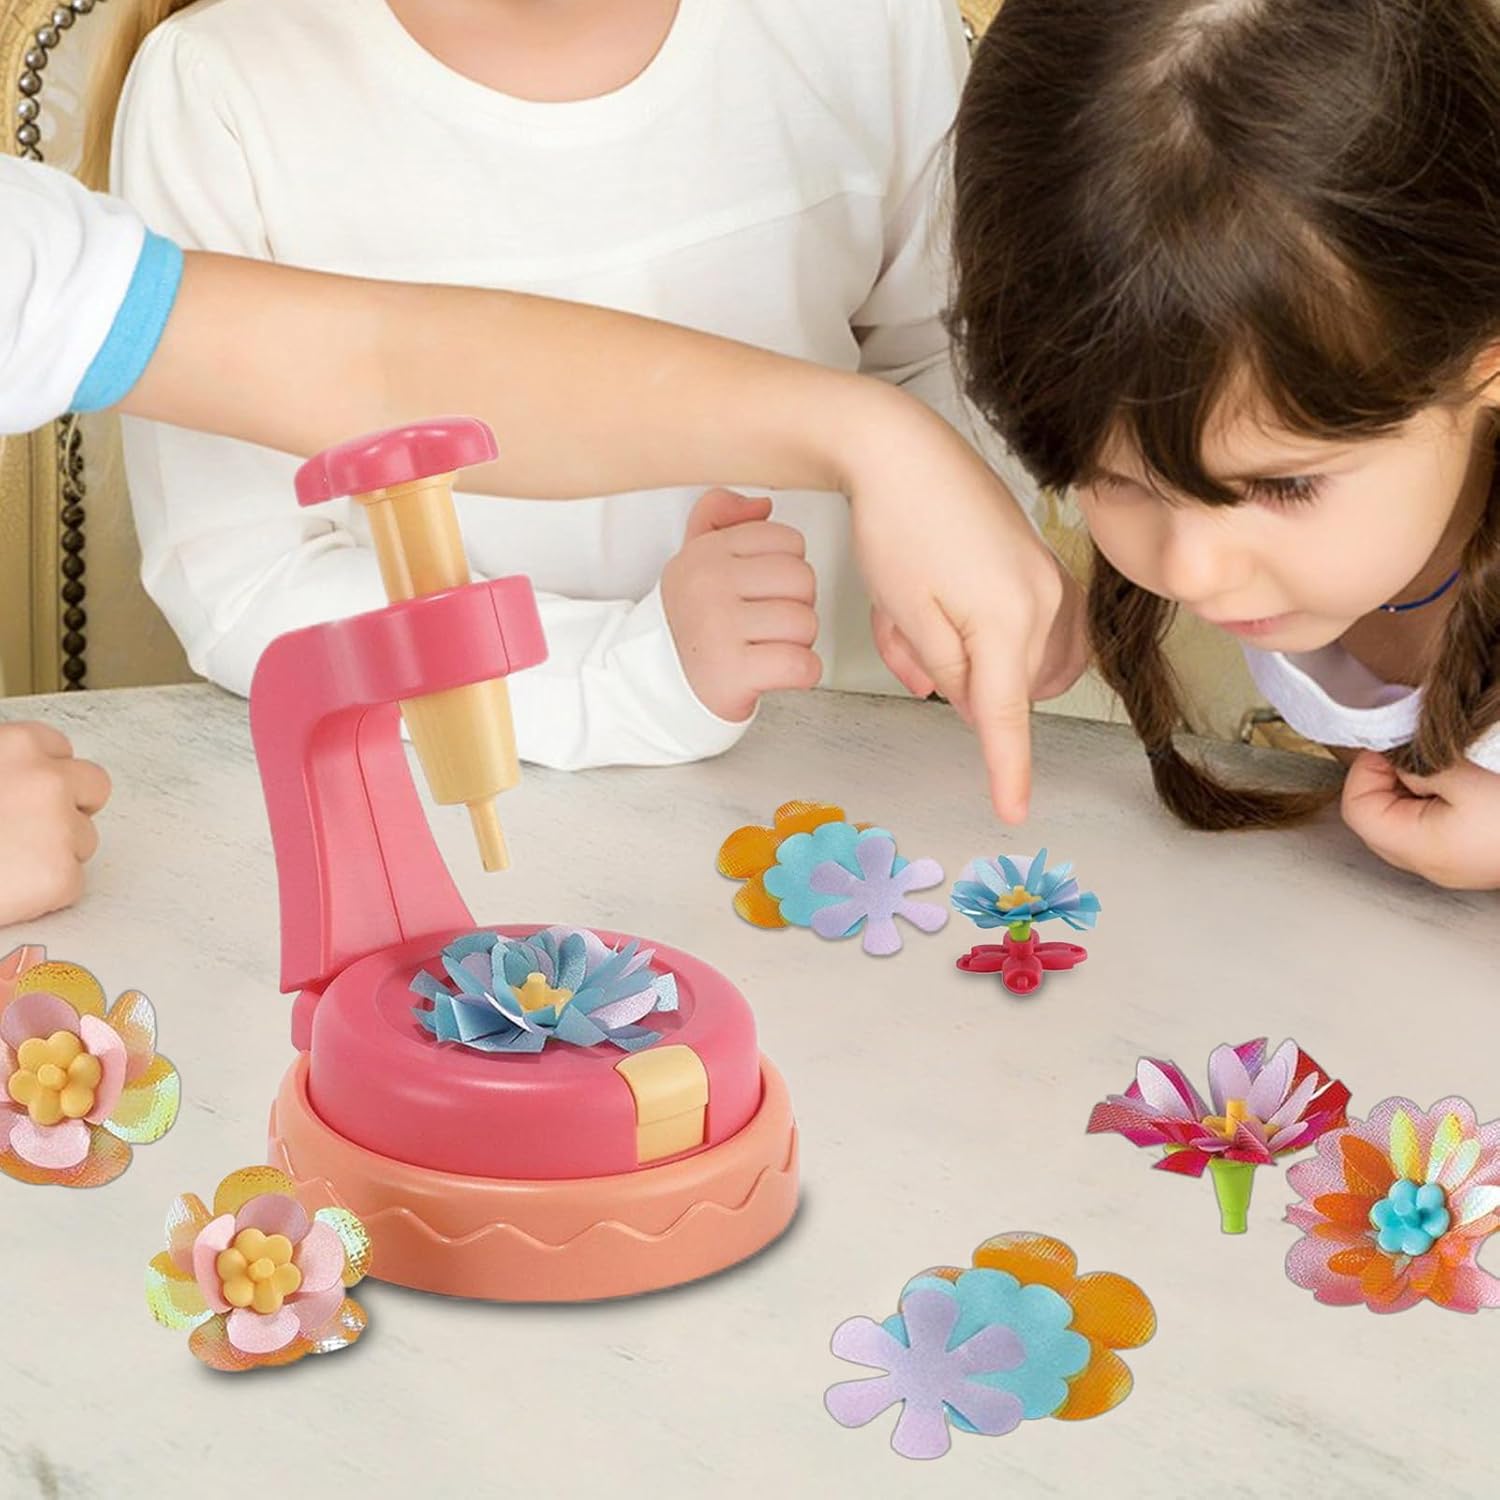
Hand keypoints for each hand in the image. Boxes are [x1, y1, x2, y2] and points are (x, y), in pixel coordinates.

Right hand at [0, 722, 110, 925]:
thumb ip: (2, 770)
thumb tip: (13, 782)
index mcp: (17, 745)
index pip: (60, 749)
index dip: (44, 775)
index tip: (25, 793)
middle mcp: (47, 779)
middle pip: (93, 788)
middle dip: (70, 808)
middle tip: (28, 832)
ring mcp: (60, 827)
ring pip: (83, 839)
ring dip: (52, 852)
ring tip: (4, 862)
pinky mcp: (60, 877)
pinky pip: (70, 884)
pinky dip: (44, 893)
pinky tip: (7, 890)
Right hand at [660, 489, 821, 722]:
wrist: (656, 685)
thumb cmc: (690, 623)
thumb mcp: (693, 559)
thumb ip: (720, 517)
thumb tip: (762, 505)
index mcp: (704, 553)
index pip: (788, 541)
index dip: (786, 571)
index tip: (762, 592)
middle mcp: (707, 584)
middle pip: (802, 580)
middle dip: (796, 606)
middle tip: (767, 625)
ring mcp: (718, 627)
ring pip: (805, 623)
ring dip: (797, 643)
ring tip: (765, 648)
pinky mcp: (732, 671)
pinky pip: (802, 665)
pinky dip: (801, 674)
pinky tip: (775, 672)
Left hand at [841, 392, 1087, 821]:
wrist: (903, 449)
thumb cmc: (897, 526)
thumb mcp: (907, 615)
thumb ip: (946, 672)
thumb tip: (971, 702)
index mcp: (1011, 620)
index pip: (1007, 715)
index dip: (1008, 768)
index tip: (1013, 811)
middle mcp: (1045, 601)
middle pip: (1004, 683)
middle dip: (950, 677)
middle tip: (902, 636)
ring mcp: (1049, 578)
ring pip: (1012, 658)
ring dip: (962, 655)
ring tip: (913, 616)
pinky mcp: (1040, 561)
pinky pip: (1020, 625)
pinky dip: (979, 631)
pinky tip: (941, 604)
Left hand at [1340, 749, 1499, 888]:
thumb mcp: (1466, 778)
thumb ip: (1418, 767)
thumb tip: (1394, 758)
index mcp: (1415, 847)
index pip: (1355, 808)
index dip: (1365, 771)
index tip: (1390, 748)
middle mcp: (1424, 864)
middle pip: (1374, 817)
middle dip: (1386, 779)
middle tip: (1416, 757)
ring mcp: (1445, 866)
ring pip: (1401, 823)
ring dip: (1410, 791)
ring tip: (1443, 773)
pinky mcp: (1464, 859)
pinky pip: (1428, 830)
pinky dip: (1432, 803)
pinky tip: (1459, 788)